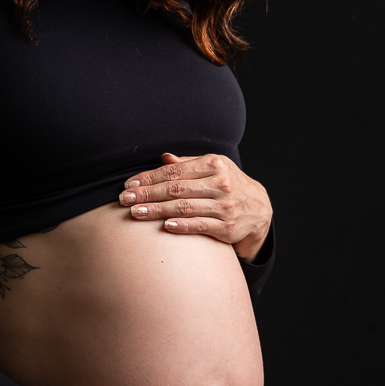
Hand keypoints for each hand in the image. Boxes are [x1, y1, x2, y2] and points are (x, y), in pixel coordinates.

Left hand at [119, 152, 271, 262]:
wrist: (259, 209)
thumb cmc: (229, 184)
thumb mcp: (214, 168)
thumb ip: (188, 164)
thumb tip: (164, 158)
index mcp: (215, 164)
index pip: (174, 171)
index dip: (149, 178)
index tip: (129, 185)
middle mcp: (221, 183)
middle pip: (176, 189)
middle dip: (147, 194)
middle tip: (125, 199)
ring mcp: (225, 206)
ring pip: (184, 207)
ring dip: (157, 210)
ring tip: (136, 213)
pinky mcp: (227, 227)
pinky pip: (200, 226)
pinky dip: (181, 225)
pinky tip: (164, 226)